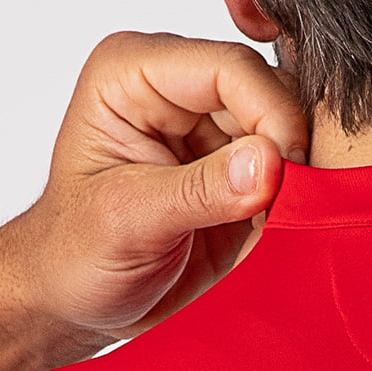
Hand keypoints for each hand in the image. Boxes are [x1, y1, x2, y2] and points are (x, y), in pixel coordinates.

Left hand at [7, 32, 307, 341]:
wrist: (77, 301)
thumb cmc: (75, 254)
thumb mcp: (127, 221)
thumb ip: (199, 191)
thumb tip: (268, 163)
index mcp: (135, 74)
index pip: (230, 69)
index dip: (271, 116)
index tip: (284, 175)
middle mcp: (179, 92)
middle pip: (270, 95)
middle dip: (288, 151)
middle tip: (286, 208)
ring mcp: (212, 133)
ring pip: (289, 135)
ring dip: (296, 182)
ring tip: (274, 227)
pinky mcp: (238, 176)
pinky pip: (290, 177)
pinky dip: (294, 206)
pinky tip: (271, 236)